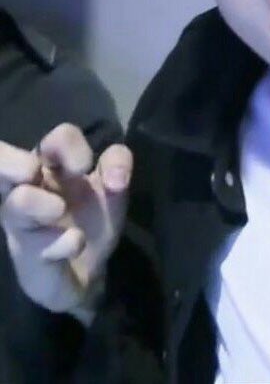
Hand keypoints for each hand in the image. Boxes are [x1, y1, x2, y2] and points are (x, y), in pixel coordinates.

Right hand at [0, 123, 131, 321]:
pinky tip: (74, 243)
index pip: (56, 139)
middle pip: (2, 161)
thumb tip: (115, 176)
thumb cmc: (93, 217)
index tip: (85, 167)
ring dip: (36, 204)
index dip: (70, 145)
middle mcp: (30, 187)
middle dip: (10, 162)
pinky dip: (60, 243)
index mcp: (53, 165)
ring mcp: (24, 221)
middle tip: (31, 171)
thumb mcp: (113, 187)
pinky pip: (39, 245)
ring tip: (57, 210)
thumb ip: (118, 165)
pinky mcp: (28, 253)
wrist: (88, 270)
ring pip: (16, 202)